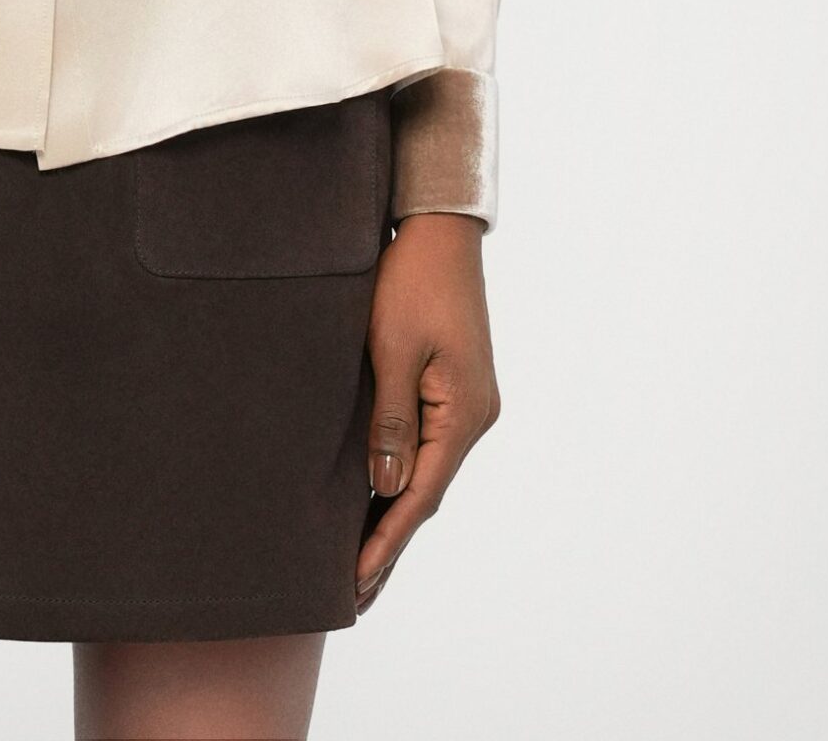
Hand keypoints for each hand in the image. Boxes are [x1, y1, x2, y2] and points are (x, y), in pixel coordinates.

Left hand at [354, 212, 499, 611]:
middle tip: (354, 597)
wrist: (438, 229)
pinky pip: (425, 445)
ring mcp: (467, 403)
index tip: (354, 585)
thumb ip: (389, 420)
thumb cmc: (409, 280)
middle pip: (426, 494)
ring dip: (393, 514)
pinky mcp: (454, 387)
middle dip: (389, 543)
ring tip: (360, 561)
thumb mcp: (393, 349)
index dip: (385, 543)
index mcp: (463, 414)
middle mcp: (473, 417)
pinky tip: (379, 496)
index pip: (419, 497)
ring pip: (426, 471)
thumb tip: (387, 487)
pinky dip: (401, 477)